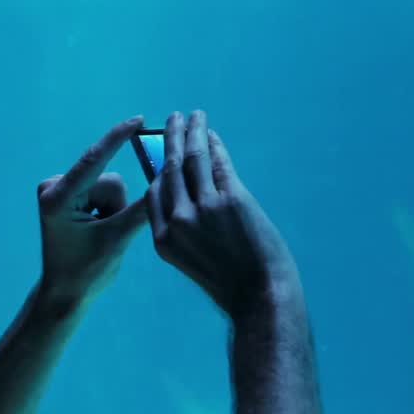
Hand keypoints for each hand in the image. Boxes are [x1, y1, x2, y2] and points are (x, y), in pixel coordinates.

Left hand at [37, 116, 150, 307]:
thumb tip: (168, 181)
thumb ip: (142, 210)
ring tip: (99, 234)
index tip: (137, 120)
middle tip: (105, 235)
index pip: (93, 161)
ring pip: (111, 187)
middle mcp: (54, 189)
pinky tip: (95, 229)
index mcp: (58, 199)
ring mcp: (59, 191)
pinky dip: (109, 210)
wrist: (65, 290)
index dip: (117, 138)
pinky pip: (104, 192)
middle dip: (117, 206)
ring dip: (114, 210)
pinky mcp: (68, 195)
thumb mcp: (117, 240)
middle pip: (109, 181)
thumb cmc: (87, 271)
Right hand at [146, 111, 302, 319]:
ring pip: (191, 160)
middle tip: (171, 119)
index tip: (164, 156)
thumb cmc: (232, 284)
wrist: (259, 297)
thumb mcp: (195, 262)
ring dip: (192, 132)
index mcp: (164, 241)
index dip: (159, 171)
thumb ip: (187, 232)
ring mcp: (204, 209)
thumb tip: (190, 197)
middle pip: (169, 170)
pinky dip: (215, 146)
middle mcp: (178, 221)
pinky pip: (218, 164)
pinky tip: (212, 134)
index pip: (153, 196)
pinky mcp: (231, 200)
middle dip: (170, 140)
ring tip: (191, 115)